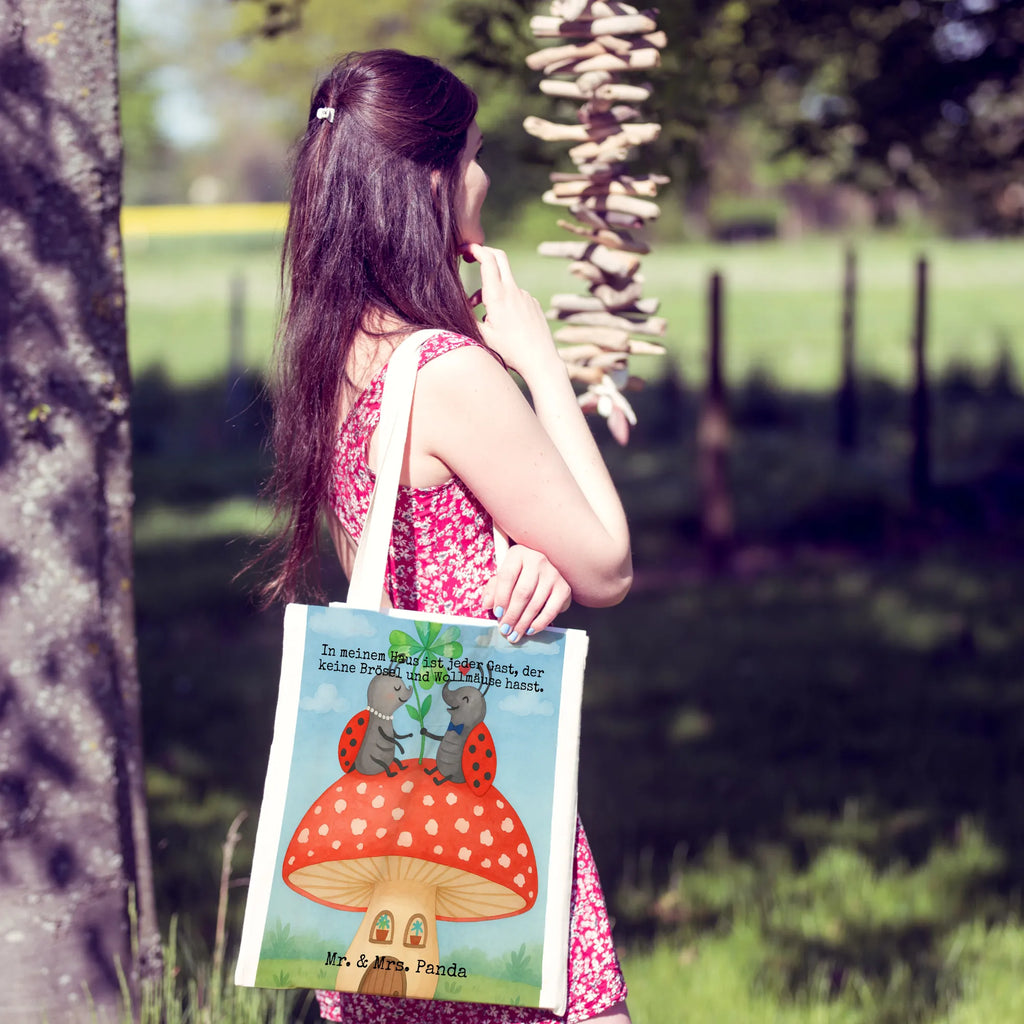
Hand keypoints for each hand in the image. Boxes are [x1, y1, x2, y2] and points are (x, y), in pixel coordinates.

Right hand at [464, 243, 561, 379]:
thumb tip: (456, 307)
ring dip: (491, 289)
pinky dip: (504, 301)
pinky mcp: (533, 303)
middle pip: (499, 257)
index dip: (475, 249)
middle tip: (471, 257)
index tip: (464, 249)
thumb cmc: (510, 351)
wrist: (541, 360)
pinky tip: (504, 322)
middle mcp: (513, 291)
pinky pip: (515, 295)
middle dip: (484, 253)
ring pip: (505, 282)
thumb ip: (468, 317)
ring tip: (483, 313)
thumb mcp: (482, 336)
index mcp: (498, 295)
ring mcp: (526, 296)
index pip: (487, 260)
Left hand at [481, 544, 571, 642]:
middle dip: (512, 615)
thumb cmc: (519, 576)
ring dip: (523, 623)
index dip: (500, 597)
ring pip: (535, 603)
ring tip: (514, 634)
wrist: (545, 574)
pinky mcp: (564, 588)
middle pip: (522, 592)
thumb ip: (493, 589)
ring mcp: (553, 574)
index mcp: (518, 554)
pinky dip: (540, 623)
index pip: (507, 576)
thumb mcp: (503, 577)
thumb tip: (487, 604)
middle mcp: (537, 560)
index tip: (497, 614)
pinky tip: (530, 630)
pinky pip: (551, 610)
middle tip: (504, 629)